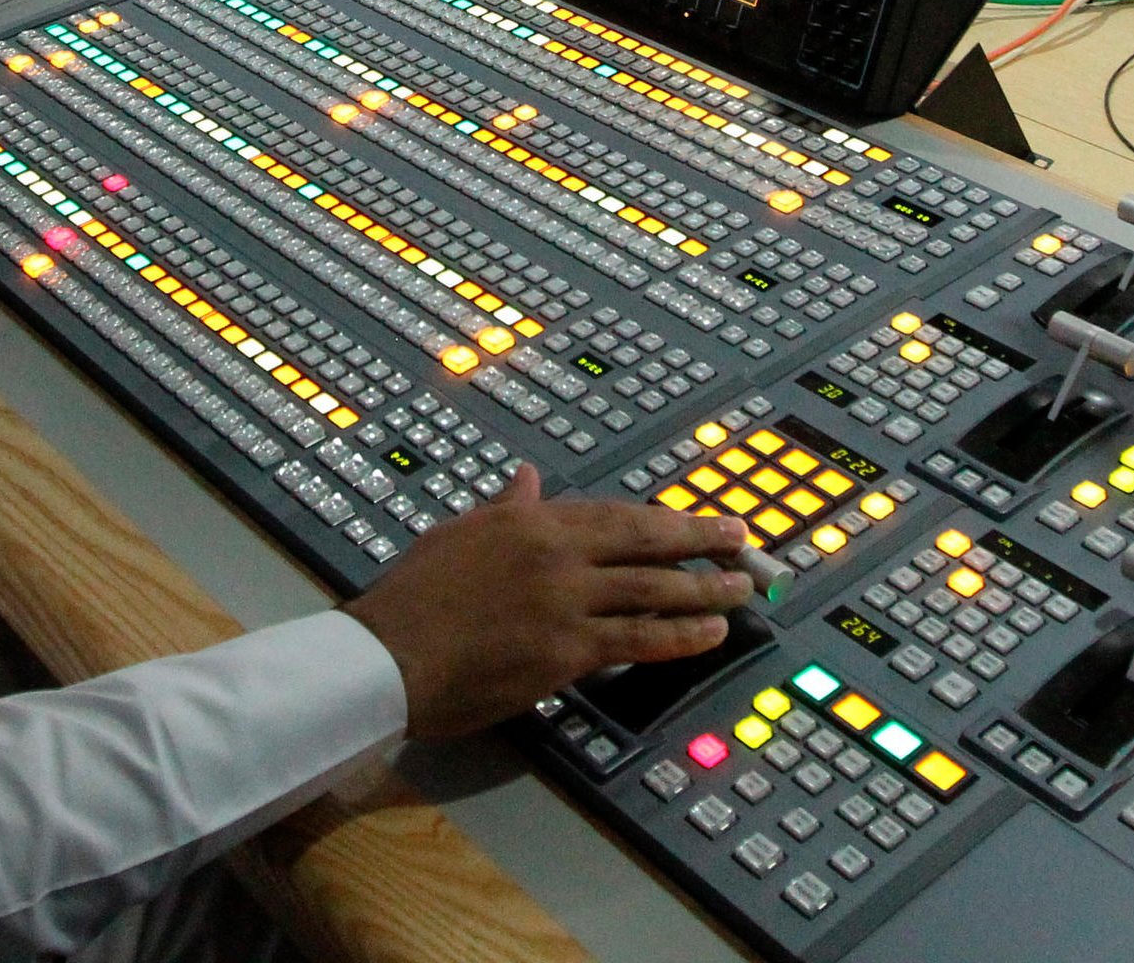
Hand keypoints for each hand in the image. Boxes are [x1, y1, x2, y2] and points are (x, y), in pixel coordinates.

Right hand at [343, 464, 751, 739]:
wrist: (390, 653)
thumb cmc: (416, 594)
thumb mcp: (460, 534)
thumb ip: (504, 508)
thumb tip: (529, 480)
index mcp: (530, 521)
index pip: (612, 516)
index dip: (661, 520)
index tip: (696, 521)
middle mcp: (556, 553)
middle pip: (644, 544)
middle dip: (699, 542)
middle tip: (743, 542)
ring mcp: (565, 603)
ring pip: (651, 592)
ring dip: (703, 590)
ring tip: (740, 590)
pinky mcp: (565, 652)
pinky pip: (635, 642)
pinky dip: (678, 636)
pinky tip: (709, 634)